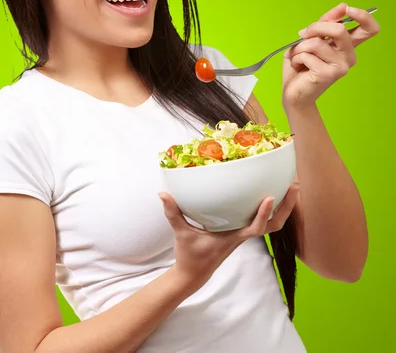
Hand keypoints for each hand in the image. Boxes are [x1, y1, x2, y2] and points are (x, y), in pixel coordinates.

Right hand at [158, 184, 299, 292]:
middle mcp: (243, 235)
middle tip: (295, 185)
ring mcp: (243, 234)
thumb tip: (163, 194)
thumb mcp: (181, 233)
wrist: (194, 274)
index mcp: (233, 237)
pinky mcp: (240, 231)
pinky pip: (262, 220)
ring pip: (272, 223)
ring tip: (291, 186)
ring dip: (284, 207)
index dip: (264, 213)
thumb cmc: (190, 256)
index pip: (255, 228)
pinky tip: (269, 192)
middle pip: (274, 225)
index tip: (270, 196)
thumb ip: (173, 213)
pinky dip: (270, 208)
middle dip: (287, 207)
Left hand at [282, 3, 379, 108]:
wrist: (293, 92)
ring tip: (296, 57)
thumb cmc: (301, 66)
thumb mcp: (311, 39)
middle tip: (302, 34)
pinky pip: (307, 54)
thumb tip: (342, 6)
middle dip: (315, 27)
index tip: (348, 9)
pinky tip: (298, 66)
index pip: (370, 29)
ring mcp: (341, 66)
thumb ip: (325, 23)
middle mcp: (349, 56)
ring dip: (299, 47)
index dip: (363, 15)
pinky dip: (295, 57)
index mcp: (347, 46)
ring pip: (316, 42)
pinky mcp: (329, 74)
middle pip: (339, 30)